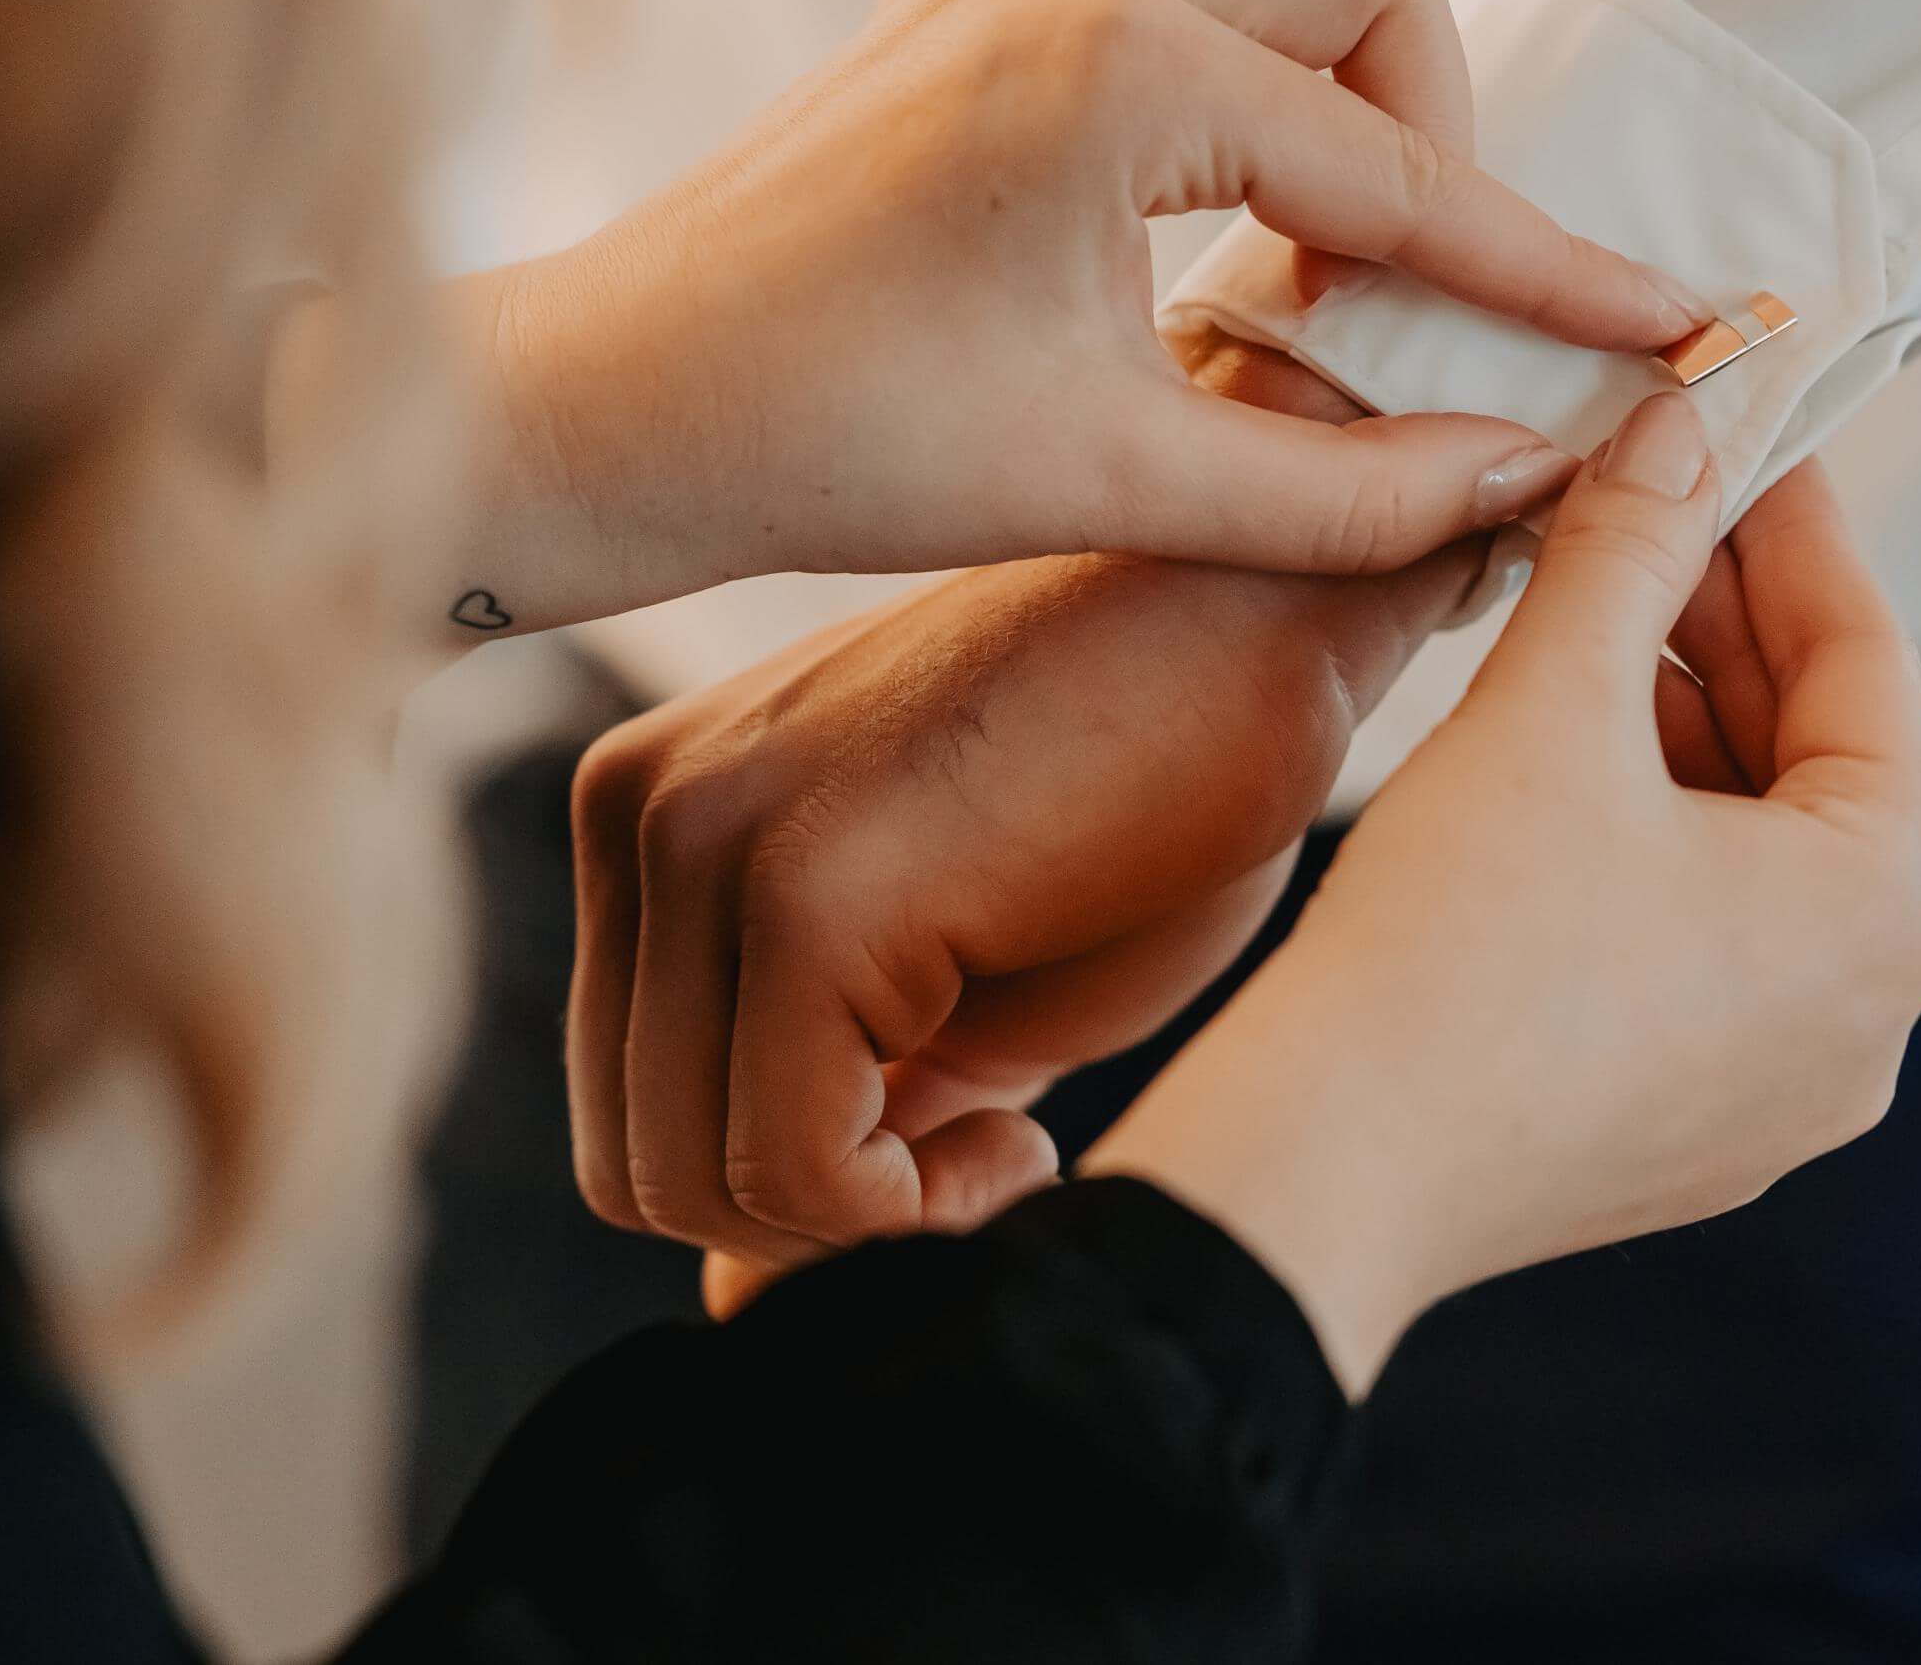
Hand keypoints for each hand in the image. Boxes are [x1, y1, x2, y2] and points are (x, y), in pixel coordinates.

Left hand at [454, 0, 1707, 631]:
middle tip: (1400, 297)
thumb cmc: (819, 446)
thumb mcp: (1111, 478)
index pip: (1401, 169)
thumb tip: (1521, 478)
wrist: (601, 420)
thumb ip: (1341, 489)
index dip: (1543, 273)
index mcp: (1118, 67)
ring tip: (1296, 172)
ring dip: (1318, 3)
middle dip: (1433, 133)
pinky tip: (1155, 41)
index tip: (1657, 330)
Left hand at [565, 343, 1480, 1274]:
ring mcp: (705, 841)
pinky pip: (794, 1172)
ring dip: (875, 1221)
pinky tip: (1035, 1129)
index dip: (803, 1191)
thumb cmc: (1163, 784)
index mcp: (652, 820)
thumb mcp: (962, 992)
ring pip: (695, 1186)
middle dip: (825, 1218)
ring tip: (1025, 1129)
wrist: (1286, 608)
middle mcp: (640, 813)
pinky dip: (915, 1212)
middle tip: (1003, 1147)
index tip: (980, 1135)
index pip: (634, 1119)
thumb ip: (829, 1117)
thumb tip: (724, 1313)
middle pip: (638, 1168)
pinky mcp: (804, 892)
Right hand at [1085, 393, 1920, 1392]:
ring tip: (1591, 614)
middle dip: (1728, 624)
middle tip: (1649, 497)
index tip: (1744, 426)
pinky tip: (1566, 757)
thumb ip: (1632, 546)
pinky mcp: (1697, 1130)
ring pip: (1758, 853)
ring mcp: (1788, 1091)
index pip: (1869, 665)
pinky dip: (1656, 836)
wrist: (1326, 1172)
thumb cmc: (1452, 944)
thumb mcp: (1551, 708)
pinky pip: (1711, 942)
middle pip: (1818, 763)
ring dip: (1684, 726)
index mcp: (1883, 912)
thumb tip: (1684, 421)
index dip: (1794, 528)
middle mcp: (1871, 1017)